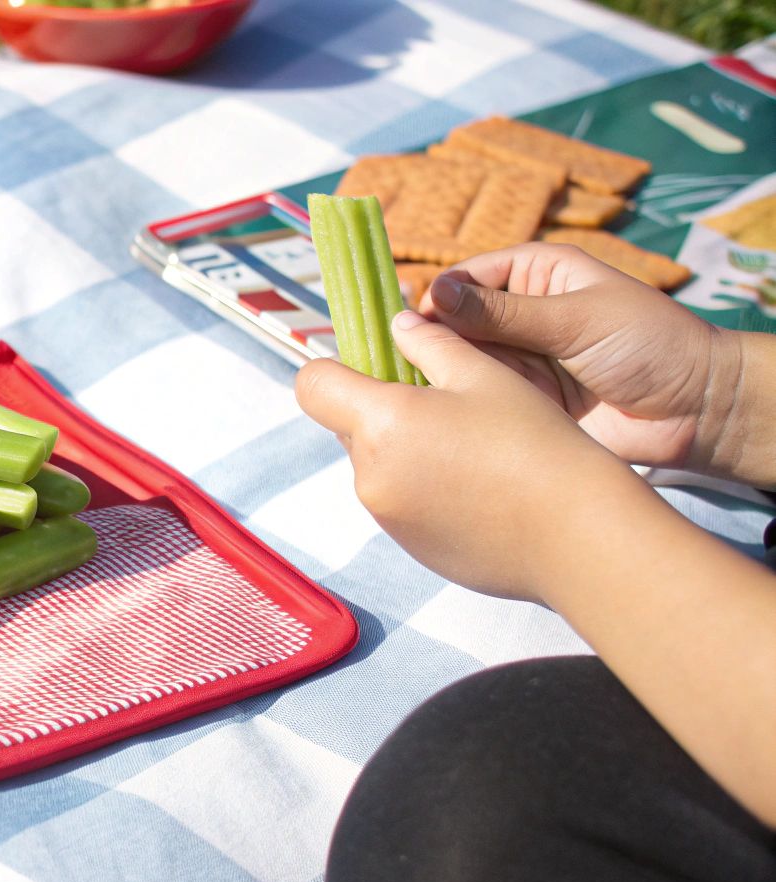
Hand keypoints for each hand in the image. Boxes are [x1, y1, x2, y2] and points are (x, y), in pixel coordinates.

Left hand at [297, 310, 648, 602]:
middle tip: (442, 403)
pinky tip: (478, 489)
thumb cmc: (536, 445)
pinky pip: (401, 505)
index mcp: (381, 422)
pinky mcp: (410, 548)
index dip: (333, 369)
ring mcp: (387, 517)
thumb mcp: (483, 376)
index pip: (313, 385)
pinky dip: (424, 491)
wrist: (578, 534)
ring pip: (377, 467)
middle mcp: (371, 474)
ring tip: (472, 449)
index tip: (371, 366)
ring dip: (405, 452)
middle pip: (347, 428)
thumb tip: (398, 324)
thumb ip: (429, 344)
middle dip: (380, 411)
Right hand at [420, 242, 751, 480]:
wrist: (697, 411)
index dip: (437, 299)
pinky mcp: (523, 400)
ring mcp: (520, 360)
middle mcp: (520, 315)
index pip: (467, 279)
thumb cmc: (650, 346)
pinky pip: (478, 397)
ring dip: (439, 374)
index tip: (409, 325)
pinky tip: (434, 413)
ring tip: (412, 390)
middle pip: (455, 323)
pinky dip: (458, 404)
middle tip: (398, 362)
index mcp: (537, 275)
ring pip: (460, 362)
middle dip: (429, 340)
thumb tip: (434, 294)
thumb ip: (504, 313)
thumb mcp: (575, 320)